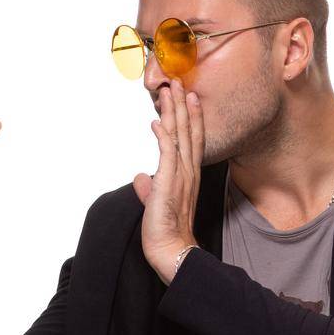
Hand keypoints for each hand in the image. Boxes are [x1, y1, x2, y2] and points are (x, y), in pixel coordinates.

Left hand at [133, 82, 202, 283]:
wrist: (172, 251)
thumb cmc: (167, 233)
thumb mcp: (156, 205)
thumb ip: (150, 188)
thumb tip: (141, 178)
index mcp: (187, 177)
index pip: (191, 141)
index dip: (191, 119)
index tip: (189, 99)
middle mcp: (188, 173)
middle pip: (188, 132)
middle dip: (183, 106)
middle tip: (179, 83)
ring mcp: (180, 176)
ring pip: (180, 137)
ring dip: (174, 113)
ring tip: (170, 91)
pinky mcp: (169, 182)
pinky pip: (167, 153)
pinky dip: (163, 136)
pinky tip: (157, 121)